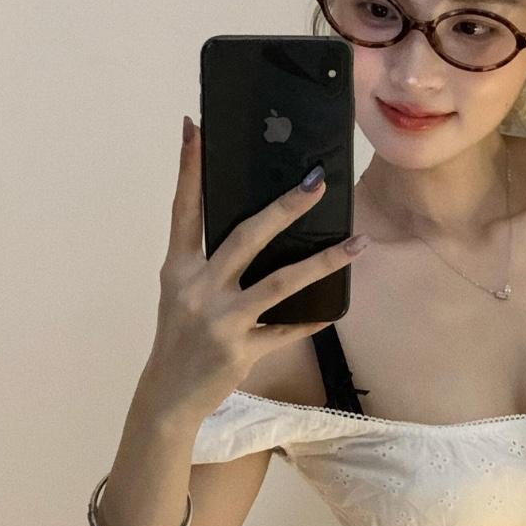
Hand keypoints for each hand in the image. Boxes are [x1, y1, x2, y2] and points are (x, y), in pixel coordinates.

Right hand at [143, 116, 368, 423]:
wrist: (168, 398)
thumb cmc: (180, 339)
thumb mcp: (182, 295)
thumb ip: (208, 263)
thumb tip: (254, 229)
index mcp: (178, 269)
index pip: (185, 209)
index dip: (190, 168)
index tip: (196, 127)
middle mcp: (198, 289)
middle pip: (245, 237)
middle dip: (283, 208)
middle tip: (316, 182)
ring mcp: (221, 320)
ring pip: (280, 282)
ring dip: (323, 261)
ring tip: (357, 243)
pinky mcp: (240, 349)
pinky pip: (287, 329)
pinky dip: (312, 317)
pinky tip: (336, 306)